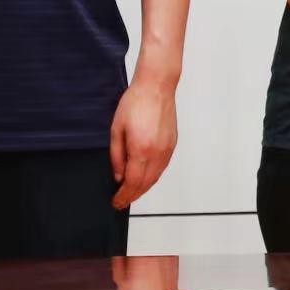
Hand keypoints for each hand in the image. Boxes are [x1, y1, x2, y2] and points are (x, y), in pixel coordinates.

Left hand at [109, 78, 178, 208]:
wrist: (156, 87)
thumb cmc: (136, 102)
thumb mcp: (116, 130)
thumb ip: (116, 156)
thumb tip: (118, 175)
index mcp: (141, 149)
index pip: (132, 182)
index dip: (124, 195)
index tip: (116, 202)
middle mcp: (157, 152)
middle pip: (145, 184)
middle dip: (133, 195)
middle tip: (122, 202)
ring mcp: (167, 149)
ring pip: (156, 177)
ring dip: (143, 188)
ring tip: (131, 192)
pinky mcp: (172, 144)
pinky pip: (162, 167)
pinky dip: (153, 177)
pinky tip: (144, 177)